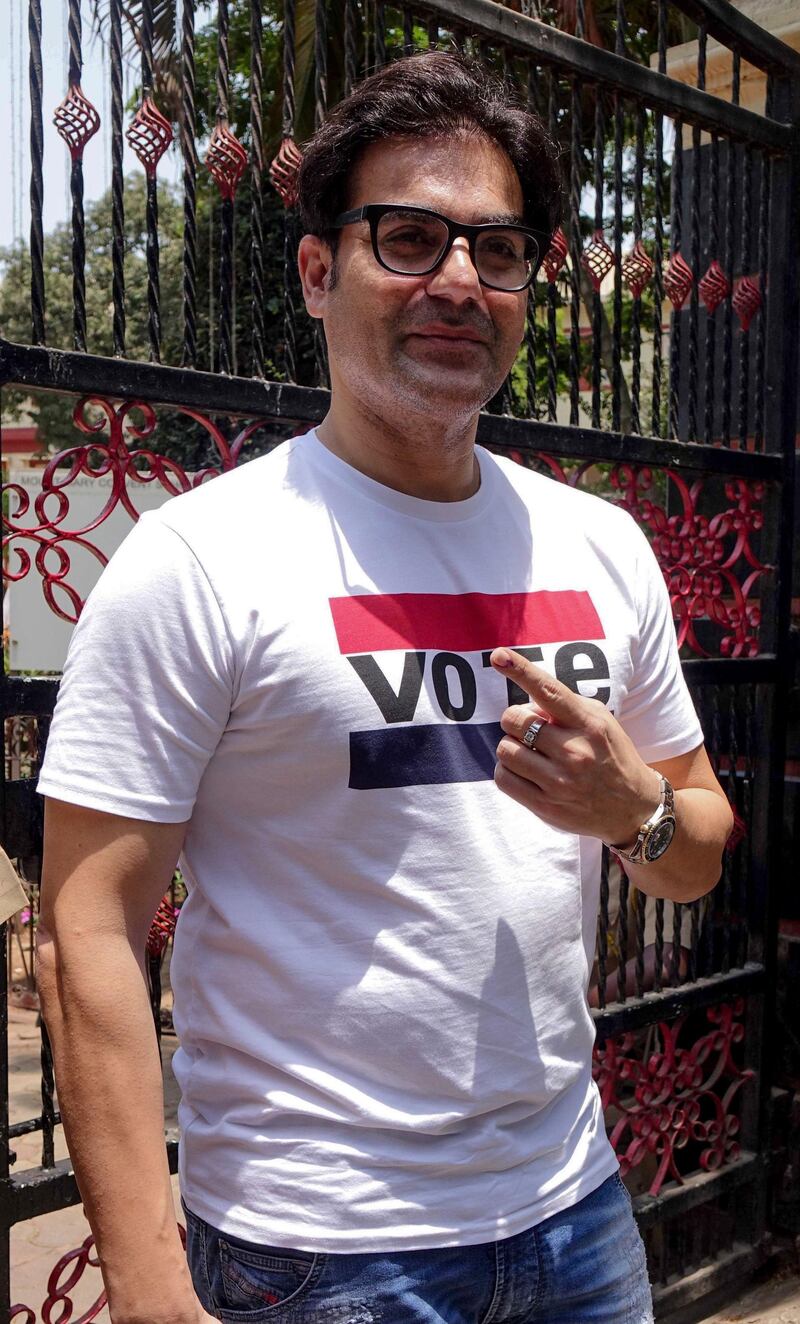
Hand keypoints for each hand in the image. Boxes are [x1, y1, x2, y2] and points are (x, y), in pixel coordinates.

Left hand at [490, 647, 660, 845]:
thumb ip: (564, 707)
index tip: (499, 656)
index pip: (550, 691)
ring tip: (531, 754)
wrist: (633, 808)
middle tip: (530, 730)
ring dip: (511, 747)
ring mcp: (559, 782)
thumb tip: (525, 706)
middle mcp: (575, 752)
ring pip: (504, 749)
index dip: (521, 670)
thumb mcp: (600, 722)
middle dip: (515, 721)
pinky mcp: (546, 806)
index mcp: (590, 725)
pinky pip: (503, 778)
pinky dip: (507, 771)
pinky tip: (525, 772)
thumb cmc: (611, 756)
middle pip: (514, 720)